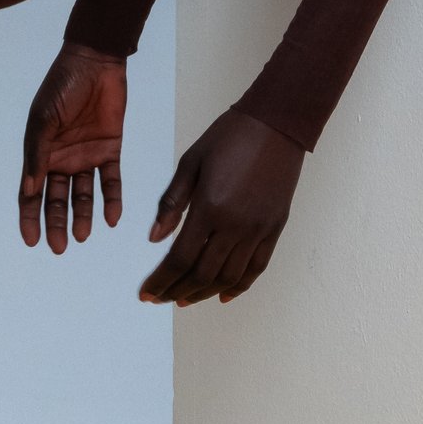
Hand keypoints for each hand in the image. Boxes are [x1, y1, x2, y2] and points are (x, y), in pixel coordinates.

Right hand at [18, 43, 126, 251]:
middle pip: (57, 199)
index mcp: (40, 152)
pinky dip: (111, 199)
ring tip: (83, 235)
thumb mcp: (44, 118)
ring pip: (83, 195)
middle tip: (59, 247)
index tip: (31, 240)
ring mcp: (86, 156)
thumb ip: (37, 154)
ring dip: (82, 216)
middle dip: (56, 223)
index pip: (31, 192)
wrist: (96, 62)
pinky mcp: (110, 149)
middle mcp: (62, 159)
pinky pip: (111, 181)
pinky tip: (112, 217)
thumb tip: (28, 188)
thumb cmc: (62, 85)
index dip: (29, 216)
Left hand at [140, 109, 299, 304]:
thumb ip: (172, 203)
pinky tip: (223, 295)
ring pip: (229, 277)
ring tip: (185, 298)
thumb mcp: (190, 163)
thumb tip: (155, 238)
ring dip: (204, 293)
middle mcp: (235, 225)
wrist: (276, 125)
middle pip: (202, 274)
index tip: (146, 293)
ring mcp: (258, 229)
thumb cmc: (230, 137)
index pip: (180, 258)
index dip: (161, 281)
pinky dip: (239, 286)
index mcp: (210, 208)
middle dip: (177, 291)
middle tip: (160, 298)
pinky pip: (256, 267)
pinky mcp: (274, 228)